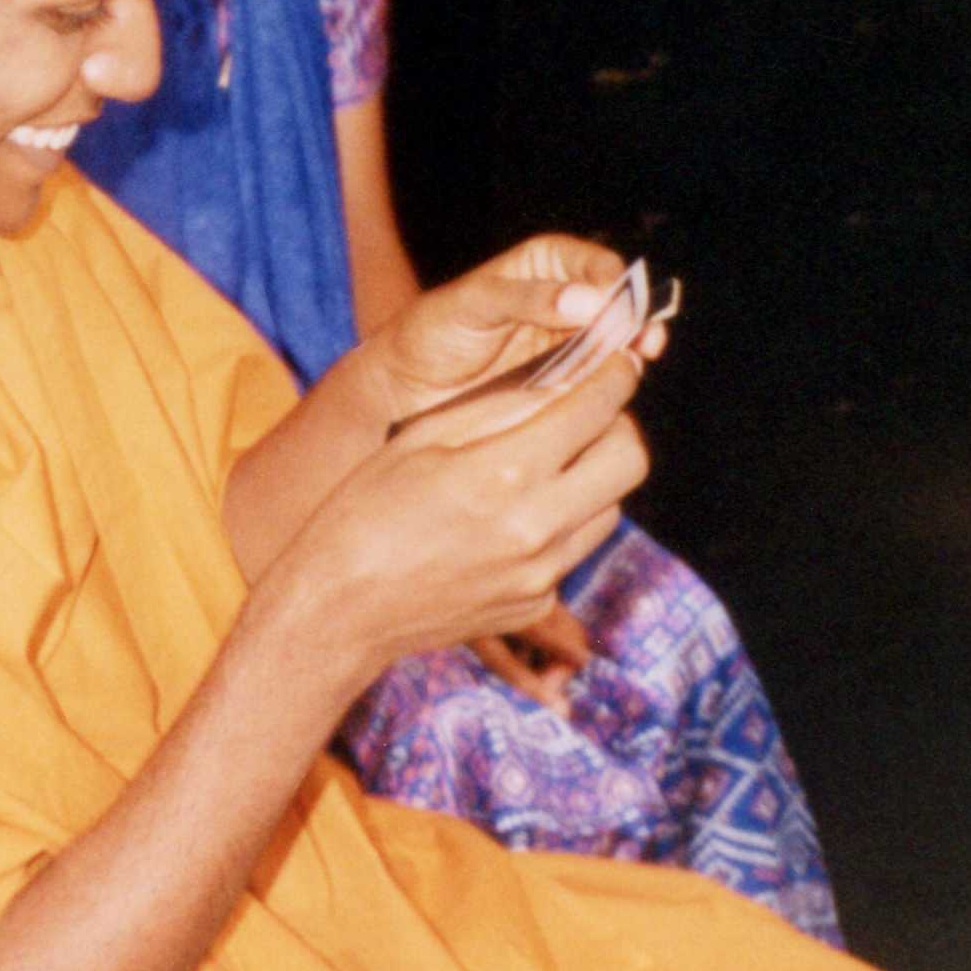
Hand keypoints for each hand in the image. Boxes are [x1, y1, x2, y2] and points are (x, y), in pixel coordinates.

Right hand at [259, 349, 648, 701]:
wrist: (340, 608)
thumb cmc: (367, 509)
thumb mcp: (425, 438)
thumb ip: (502, 408)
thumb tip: (565, 380)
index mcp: (504, 471)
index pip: (596, 408)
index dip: (615, 375)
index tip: (617, 361)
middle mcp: (536, 526)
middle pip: (630, 459)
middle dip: (619, 425)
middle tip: (591, 413)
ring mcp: (541, 573)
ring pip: (611, 508)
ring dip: (594, 477)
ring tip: (551, 465)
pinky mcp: (536, 604)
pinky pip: (573, 552)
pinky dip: (560, 525)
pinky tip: (515, 519)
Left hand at [355, 234, 666, 425]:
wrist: (405, 388)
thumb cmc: (431, 332)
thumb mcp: (471, 305)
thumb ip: (526, 298)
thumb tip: (588, 300)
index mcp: (544, 264)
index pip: (592, 264)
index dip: (612, 280)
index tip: (616, 300)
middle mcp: (564, 300)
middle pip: (615, 304)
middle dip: (635, 317)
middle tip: (645, 337)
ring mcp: (568, 344)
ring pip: (615, 342)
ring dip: (632, 350)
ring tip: (639, 359)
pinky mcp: (565, 384)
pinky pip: (598, 379)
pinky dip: (612, 382)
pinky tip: (617, 387)